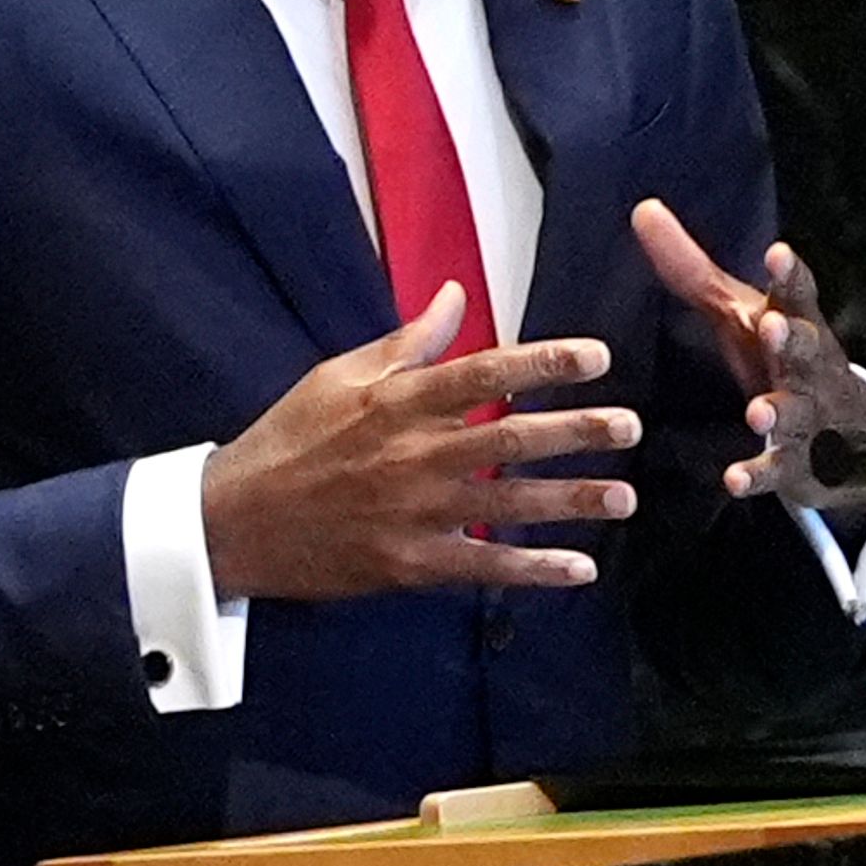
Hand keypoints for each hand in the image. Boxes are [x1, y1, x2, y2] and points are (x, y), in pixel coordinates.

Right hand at [202, 284, 642, 601]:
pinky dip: (536, 569)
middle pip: (511, 440)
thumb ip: (407, 342)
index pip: (485, 374)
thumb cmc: (289, 439)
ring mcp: (416, 513)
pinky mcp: (411, 564)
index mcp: (399, 402)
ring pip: (510, 505)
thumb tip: (458, 295)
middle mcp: (415, 455)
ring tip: (625, 497)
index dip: (545, 363)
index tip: (597, 356)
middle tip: (630, 426)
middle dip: (577, 432)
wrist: (234, 522)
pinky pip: (486, 567)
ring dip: (573, 501)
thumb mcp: (338, 377)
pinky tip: (582, 568)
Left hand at [629, 198, 865, 511]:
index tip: (779, 254)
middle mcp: (808, 367)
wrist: (844, 432)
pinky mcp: (798, 463)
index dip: (790, 275)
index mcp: (795, 324)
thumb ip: (691, 267)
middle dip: (790, 339)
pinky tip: (736, 479)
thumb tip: (643, 211)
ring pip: (798, 411)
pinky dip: (760, 474)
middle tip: (772, 327)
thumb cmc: (779, 356)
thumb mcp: (737, 310)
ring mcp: (808, 416)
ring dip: (778, 410)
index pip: (797, 294)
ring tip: (758, 412)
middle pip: (804, 350)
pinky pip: (779, 469)